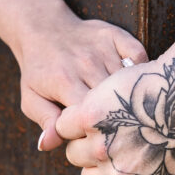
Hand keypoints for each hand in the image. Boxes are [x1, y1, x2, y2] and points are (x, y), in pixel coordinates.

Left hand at [15, 7, 146, 150]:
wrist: (43, 29)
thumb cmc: (39, 71)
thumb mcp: (33, 99)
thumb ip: (45, 122)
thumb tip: (48, 145)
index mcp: (65, 82)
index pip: (89, 117)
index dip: (95, 133)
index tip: (95, 138)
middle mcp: (86, 63)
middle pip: (114, 99)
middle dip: (116, 116)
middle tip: (117, 127)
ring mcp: (103, 48)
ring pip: (129, 81)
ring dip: (131, 95)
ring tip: (127, 108)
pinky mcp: (117, 35)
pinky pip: (140, 57)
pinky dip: (141, 71)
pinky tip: (132, 82)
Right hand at [56, 38, 174, 174]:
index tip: (128, 158)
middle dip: (100, 159)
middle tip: (125, 136)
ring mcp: (103, 147)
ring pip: (74, 152)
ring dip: (87, 138)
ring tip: (116, 123)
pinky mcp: (90, 117)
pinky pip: (66, 125)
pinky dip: (74, 118)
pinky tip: (99, 109)